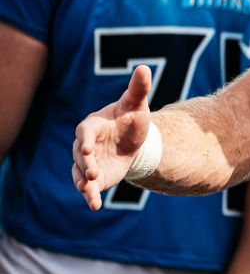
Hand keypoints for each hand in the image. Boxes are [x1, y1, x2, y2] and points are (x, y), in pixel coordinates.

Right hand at [72, 65, 152, 209]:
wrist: (134, 141)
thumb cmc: (131, 119)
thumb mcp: (137, 104)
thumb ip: (138, 89)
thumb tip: (145, 68)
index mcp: (93, 126)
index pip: (85, 132)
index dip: (86, 140)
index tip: (89, 148)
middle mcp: (85, 146)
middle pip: (80, 155)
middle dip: (85, 163)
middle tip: (92, 171)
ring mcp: (87, 163)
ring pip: (79, 173)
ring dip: (83, 182)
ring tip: (90, 190)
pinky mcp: (94, 178)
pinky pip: (87, 188)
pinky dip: (89, 196)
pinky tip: (94, 206)